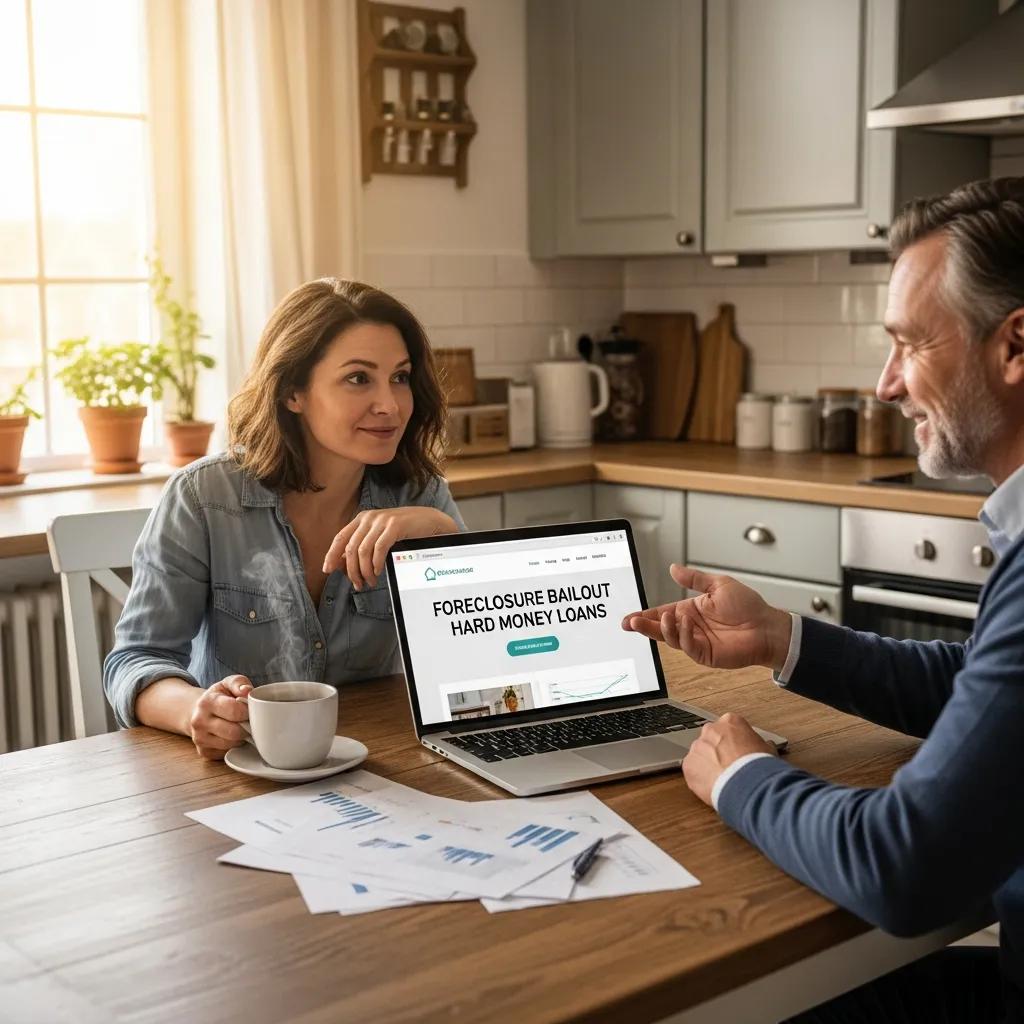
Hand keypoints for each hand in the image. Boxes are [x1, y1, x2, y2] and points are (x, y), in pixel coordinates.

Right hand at [186, 675, 251, 760]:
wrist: (197, 712)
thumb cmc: (218, 697)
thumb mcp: (227, 683)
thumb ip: (239, 682)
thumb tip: (248, 691)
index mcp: (206, 702)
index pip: (235, 711)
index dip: (248, 711)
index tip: (251, 709)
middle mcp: (199, 722)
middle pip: (235, 732)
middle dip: (247, 726)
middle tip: (249, 720)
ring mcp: (199, 739)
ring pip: (232, 744)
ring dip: (242, 738)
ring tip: (241, 727)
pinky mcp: (203, 752)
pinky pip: (227, 753)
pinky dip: (234, 746)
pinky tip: (232, 736)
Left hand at [322, 507, 457, 589]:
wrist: (429, 520)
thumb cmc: (404, 531)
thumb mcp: (379, 536)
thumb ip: (363, 545)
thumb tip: (343, 564)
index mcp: (362, 519)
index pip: (340, 538)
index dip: (331, 555)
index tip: (327, 570)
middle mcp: (369, 518)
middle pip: (350, 548)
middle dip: (351, 570)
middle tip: (357, 584)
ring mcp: (382, 520)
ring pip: (363, 550)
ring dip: (364, 571)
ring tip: (370, 581)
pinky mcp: (394, 526)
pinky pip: (379, 549)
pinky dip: (376, 563)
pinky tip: (378, 571)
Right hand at [622, 564, 792, 670]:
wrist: (767, 626)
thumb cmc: (748, 606)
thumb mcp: (718, 585)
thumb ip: (693, 579)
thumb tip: (673, 568)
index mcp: (690, 610)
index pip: (661, 612)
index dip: (645, 615)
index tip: (629, 617)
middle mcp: (690, 627)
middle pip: (660, 628)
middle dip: (644, 626)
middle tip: (631, 623)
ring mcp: (696, 642)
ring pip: (670, 638)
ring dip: (663, 629)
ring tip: (665, 617)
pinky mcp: (705, 654)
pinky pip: (687, 646)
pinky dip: (682, 636)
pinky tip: (684, 624)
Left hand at [682, 712, 775, 805]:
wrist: (746, 784)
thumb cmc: (758, 766)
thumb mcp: (768, 750)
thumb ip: (760, 744)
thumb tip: (765, 746)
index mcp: (730, 722)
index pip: (729, 727)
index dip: (734, 741)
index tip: (736, 751)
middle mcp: (711, 730)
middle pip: (711, 738)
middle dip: (717, 750)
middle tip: (728, 765)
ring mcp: (697, 747)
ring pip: (699, 754)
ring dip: (707, 764)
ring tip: (721, 779)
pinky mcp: (688, 764)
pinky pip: (691, 770)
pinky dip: (699, 777)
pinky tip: (711, 785)